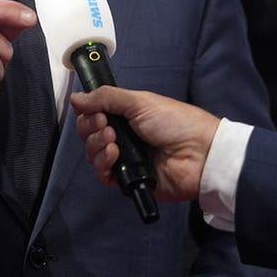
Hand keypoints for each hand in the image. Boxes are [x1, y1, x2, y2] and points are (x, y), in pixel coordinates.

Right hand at [71, 86, 220, 202]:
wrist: (200, 154)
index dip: (88, 114)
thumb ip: (105, 97)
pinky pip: (102, 174)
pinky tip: (115, 155)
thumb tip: (76, 97)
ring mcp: (125, 159)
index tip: (95, 111)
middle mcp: (123, 138)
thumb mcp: (139, 101)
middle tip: (106, 125)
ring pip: (93, 154)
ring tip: (114, 141)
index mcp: (126, 117)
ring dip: (97, 145)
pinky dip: (103, 164)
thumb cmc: (176, 123)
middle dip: (91, 129)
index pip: (93, 117)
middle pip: (89, 135)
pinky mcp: (128, 179)